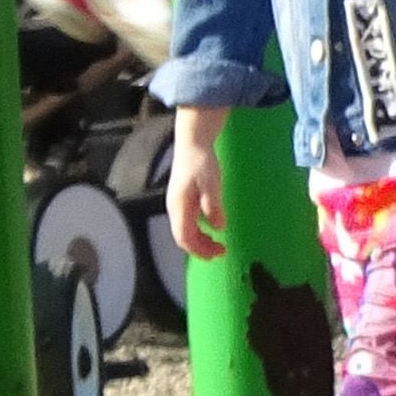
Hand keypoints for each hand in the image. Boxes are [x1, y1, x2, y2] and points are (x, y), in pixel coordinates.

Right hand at [168, 109, 230, 261]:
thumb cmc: (201, 161)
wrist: (193, 142)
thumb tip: (218, 228)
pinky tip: (210, 227)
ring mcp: (177, 204)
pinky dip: (198, 231)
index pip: (185, 238)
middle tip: (221, 251)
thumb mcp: (211, 183)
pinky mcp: (182, 199)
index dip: (199, 250)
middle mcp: (175, 208)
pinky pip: (187, 222)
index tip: (216, 254)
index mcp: (180, 206)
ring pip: (185, 231)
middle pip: (184, 237)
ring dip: (200, 240)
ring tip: (217, 243)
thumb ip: (213, 206)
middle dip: (201, 248)